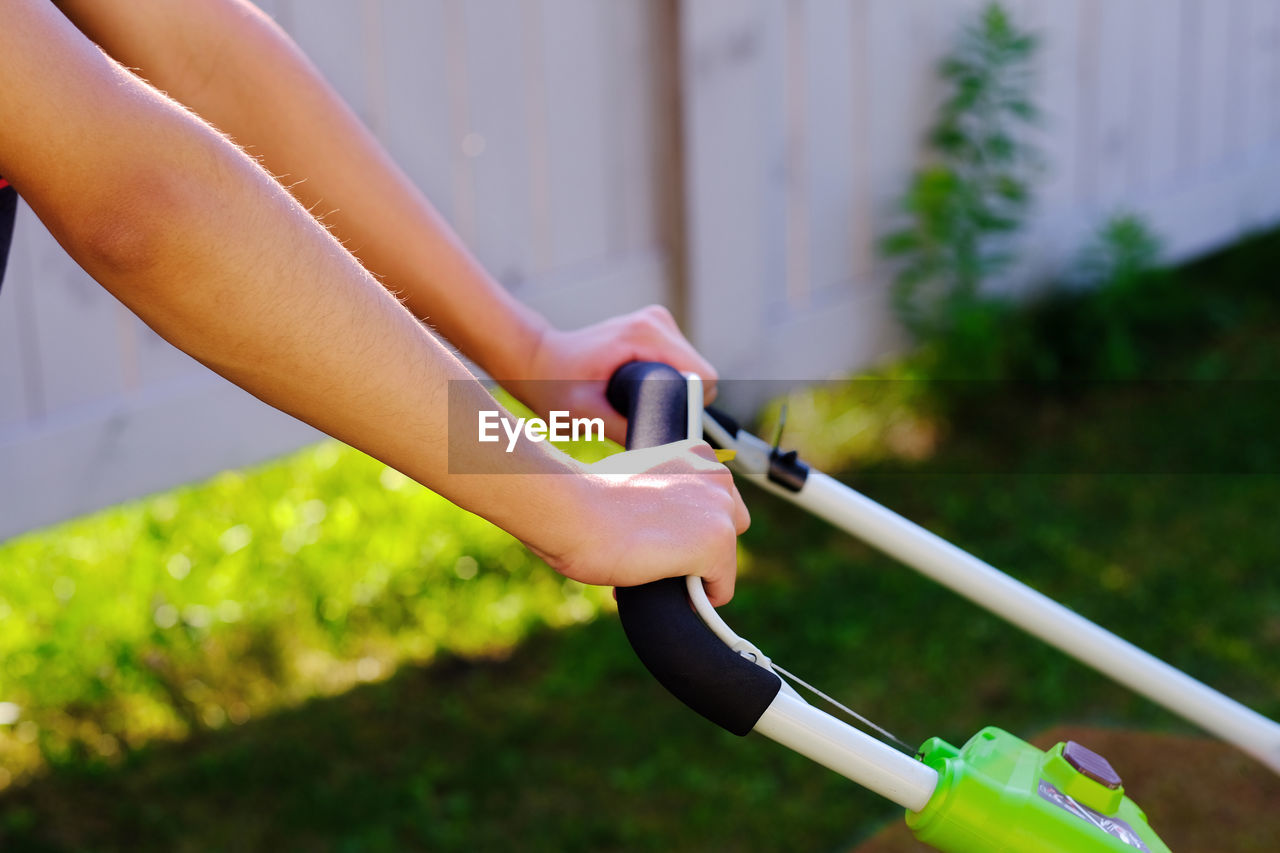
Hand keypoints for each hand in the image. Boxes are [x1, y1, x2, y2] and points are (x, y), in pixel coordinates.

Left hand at [510, 306, 717, 443]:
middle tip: (640, 413)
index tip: (662, 420)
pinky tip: (640, 389)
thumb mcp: (585, 414)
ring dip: (675, 392)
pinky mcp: (656, 330)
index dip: (690, 405)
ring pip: (694, 370)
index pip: (703, 377)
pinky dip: (669, 381)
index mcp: (645, 335)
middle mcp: (656, 321)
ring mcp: (658, 322)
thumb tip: (665, 449)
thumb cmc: (555, 385)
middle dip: (680, 400)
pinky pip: (682, 365)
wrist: (539, 360)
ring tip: (634, 400)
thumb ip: (624, 430)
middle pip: (701, 374)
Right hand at [531, 440, 749, 605]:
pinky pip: (721, 590)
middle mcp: (717, 477)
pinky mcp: (717, 544)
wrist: (574, 510)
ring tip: (654, 574)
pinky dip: (696, 600)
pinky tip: (665, 589)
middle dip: (701, 547)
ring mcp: (720, 510)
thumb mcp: (636, 481)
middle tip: (659, 557)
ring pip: (725, 561)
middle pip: (729, 528)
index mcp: (697, 455)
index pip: (715, 501)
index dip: (689, 527)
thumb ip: (663, 493)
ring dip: (695, 573)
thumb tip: (666, 526)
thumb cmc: (588, 499)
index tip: (661, 537)